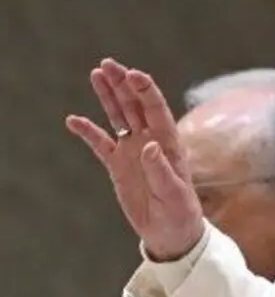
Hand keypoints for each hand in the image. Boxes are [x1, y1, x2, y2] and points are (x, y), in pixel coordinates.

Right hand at [66, 58, 203, 259]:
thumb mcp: (173, 194)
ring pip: (119, 116)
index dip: (146, 90)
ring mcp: (133, 151)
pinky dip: (88, 131)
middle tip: (108, 64)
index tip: (133, 73)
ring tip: (96, 74)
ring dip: (108, 96)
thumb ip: (161, 169)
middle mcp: (150, 141)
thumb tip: (149, 145)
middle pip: (135, 105)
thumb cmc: (179, 213)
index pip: (156, 110)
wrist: (171, 232)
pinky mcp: (118, 165)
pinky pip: (101, 143)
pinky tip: (73, 120)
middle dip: (123, 84)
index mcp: (169, 144)